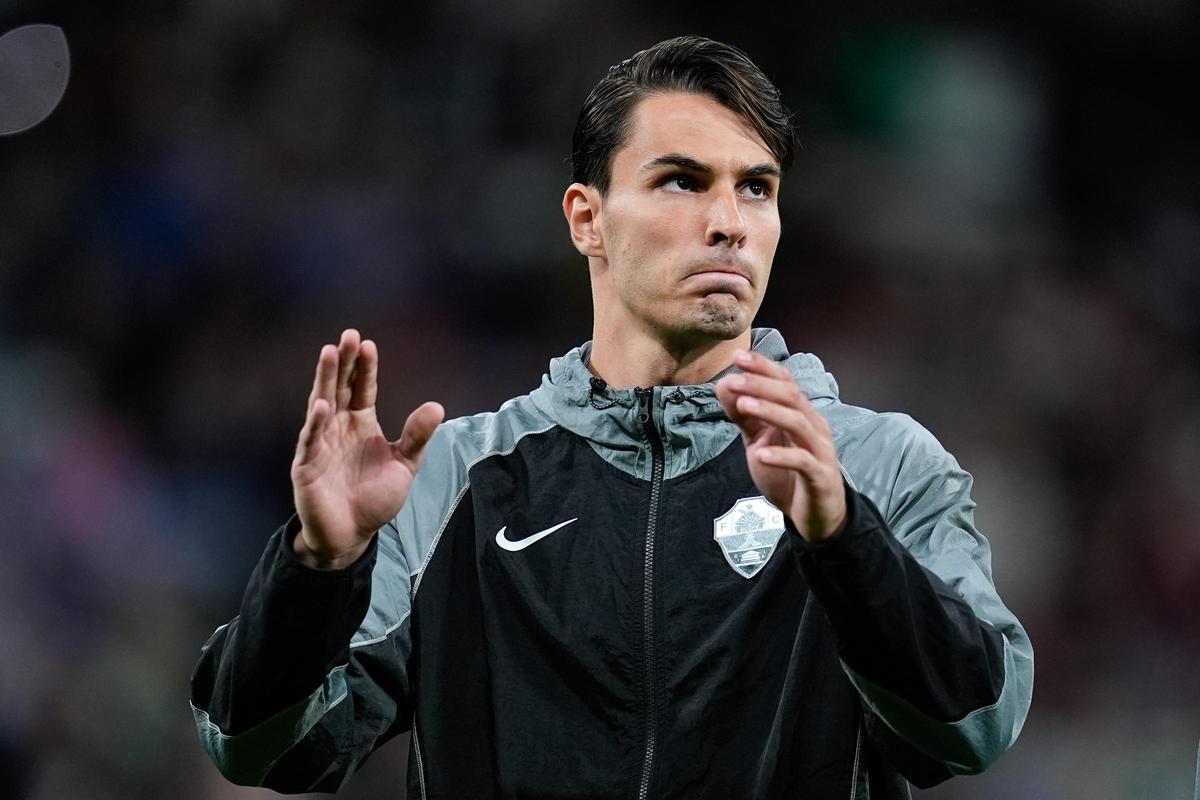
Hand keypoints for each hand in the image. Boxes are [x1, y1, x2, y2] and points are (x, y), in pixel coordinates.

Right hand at [291, 329, 443, 567]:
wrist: (352, 535)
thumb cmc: (374, 498)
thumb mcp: (404, 465)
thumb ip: (417, 437)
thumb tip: (437, 406)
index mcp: (361, 424)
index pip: (363, 388)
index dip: (365, 368)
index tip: (368, 344)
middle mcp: (338, 427)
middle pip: (340, 388)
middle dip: (343, 362)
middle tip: (347, 336)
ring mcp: (320, 444)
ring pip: (321, 405)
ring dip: (324, 379)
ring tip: (329, 353)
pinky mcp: (307, 466)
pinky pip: (311, 440)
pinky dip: (315, 423)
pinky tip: (321, 405)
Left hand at [715, 349, 846, 541]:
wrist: (814, 516)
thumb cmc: (788, 475)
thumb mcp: (760, 442)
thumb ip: (744, 417)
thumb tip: (725, 384)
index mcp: (801, 415)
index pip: (785, 382)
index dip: (764, 368)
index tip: (738, 356)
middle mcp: (814, 427)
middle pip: (791, 397)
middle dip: (761, 385)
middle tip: (734, 380)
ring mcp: (820, 451)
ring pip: (798, 422)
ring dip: (769, 412)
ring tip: (743, 406)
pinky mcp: (820, 477)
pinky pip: (803, 461)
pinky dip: (782, 456)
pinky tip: (761, 454)